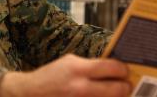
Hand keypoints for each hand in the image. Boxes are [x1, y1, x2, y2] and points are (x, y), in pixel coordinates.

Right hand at [0, 54, 130, 96]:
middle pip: (117, 89)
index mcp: (78, 69)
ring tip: (116, 93)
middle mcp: (81, 88)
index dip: (123, 70)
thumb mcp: (69, 63)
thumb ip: (90, 65)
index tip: (125, 71)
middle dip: (126, 87)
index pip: (112, 68)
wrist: (29, 94)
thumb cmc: (50, 77)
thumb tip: (112, 68)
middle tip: (127, 85)